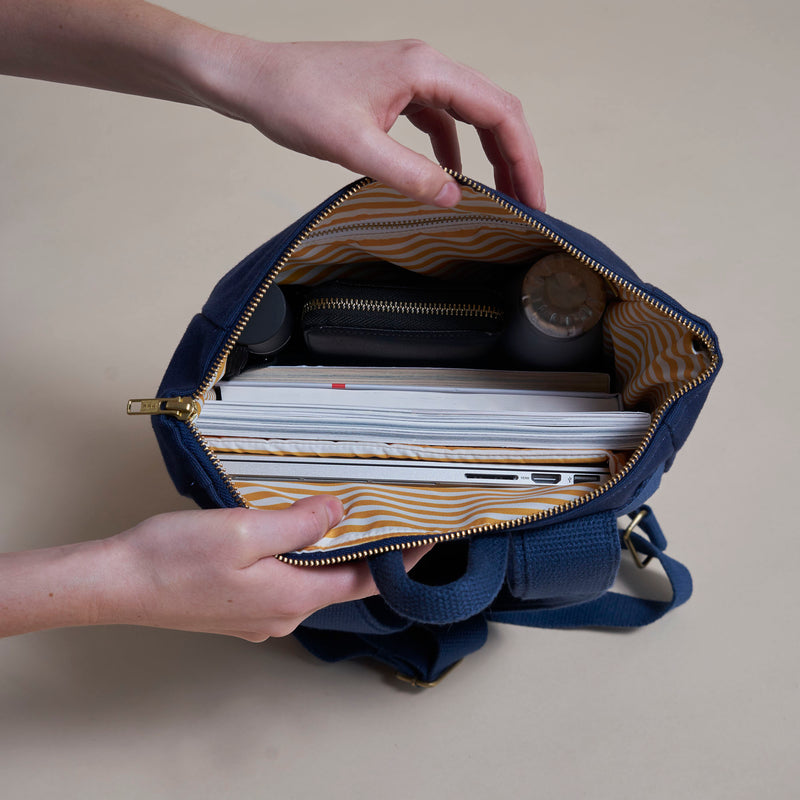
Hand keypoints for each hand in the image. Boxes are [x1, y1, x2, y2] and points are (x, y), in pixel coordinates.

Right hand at [0, 496, 428, 639]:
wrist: (117, 585)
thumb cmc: (172, 560)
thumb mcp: (244, 531)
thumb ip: (299, 524)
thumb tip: (338, 514)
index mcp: (293, 597)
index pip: (365, 581)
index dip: (399, 560)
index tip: (425, 538)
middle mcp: (283, 614)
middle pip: (343, 582)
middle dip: (369, 553)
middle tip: (388, 517)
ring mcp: (261, 616)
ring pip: (313, 581)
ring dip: (333, 553)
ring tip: (346, 518)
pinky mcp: (240, 608)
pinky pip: (287, 582)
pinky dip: (303, 559)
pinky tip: (296, 535)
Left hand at [195, 38, 545, 209]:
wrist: (252, 79)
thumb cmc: (294, 100)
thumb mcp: (353, 146)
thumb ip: (408, 174)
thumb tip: (455, 200)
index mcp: (425, 69)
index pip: (499, 113)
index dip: (524, 159)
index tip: (533, 200)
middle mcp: (426, 66)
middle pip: (493, 112)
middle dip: (516, 160)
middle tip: (528, 205)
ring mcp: (411, 77)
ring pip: (470, 117)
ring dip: (490, 156)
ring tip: (501, 196)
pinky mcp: (394, 92)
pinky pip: (440, 121)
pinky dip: (455, 150)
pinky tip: (453, 178)